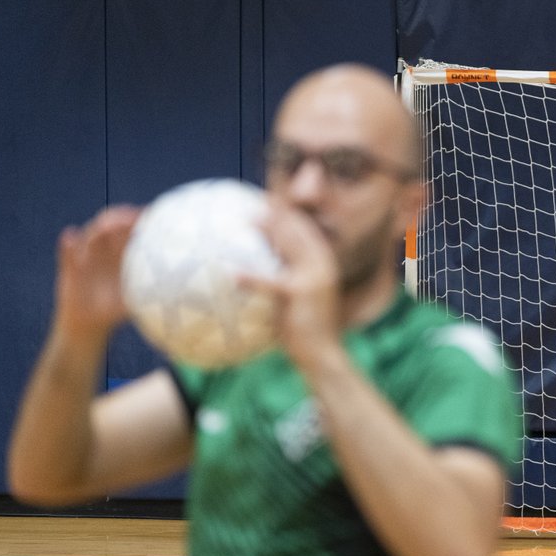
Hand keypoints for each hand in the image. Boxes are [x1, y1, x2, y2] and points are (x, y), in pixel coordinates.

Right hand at [54, 206, 140, 343]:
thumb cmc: (117, 309)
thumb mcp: (135, 300)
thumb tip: (176, 290)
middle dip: (120, 218)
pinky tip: (70, 236)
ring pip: (90, 235)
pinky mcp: (70, 265)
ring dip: (98, 230)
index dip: (140, 219)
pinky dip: (68, 245)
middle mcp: (105, 248)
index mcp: (124, 252)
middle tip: (131, 217)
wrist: (89, 322)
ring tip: (105, 227)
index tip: (152, 215)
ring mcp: (86, 254)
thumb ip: (150, 293)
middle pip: (111, 224)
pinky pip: (67, 252)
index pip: (132, 228)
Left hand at [242, 203, 341, 370]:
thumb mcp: (296, 302)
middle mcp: (323, 265)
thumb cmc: (306, 331)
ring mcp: (315, 277)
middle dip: (280, 211)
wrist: (324, 355)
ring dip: (269, 229)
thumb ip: (284, 281)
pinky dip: (251, 276)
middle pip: (300, 230)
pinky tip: (230, 273)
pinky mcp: (302, 292)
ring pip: (290, 245)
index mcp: (324, 264)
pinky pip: (271, 281)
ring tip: (247, 220)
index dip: (291, 213)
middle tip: (256, 200)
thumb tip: (261, 271)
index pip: (308, 231)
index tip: (270, 201)